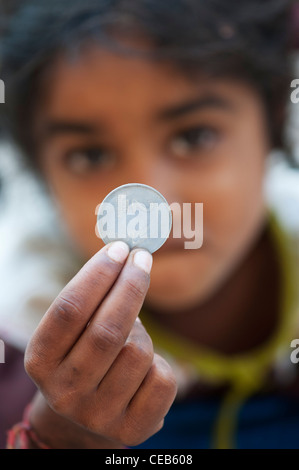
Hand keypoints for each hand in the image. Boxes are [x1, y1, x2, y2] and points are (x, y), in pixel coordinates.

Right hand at [24, 241, 176, 447]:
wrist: (84, 419)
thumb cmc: (81, 358)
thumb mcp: (71, 333)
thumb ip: (91, 300)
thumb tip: (129, 254)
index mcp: (40, 361)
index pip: (69, 309)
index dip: (98, 273)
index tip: (120, 248)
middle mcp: (65, 392)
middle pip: (107, 329)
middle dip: (131, 285)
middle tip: (142, 258)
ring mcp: (98, 415)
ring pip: (138, 351)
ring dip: (142, 332)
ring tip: (131, 337)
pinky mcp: (132, 429)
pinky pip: (162, 378)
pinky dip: (160, 362)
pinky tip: (144, 368)